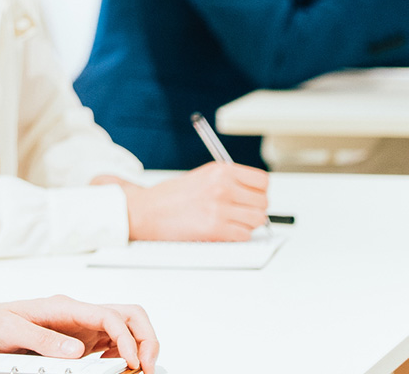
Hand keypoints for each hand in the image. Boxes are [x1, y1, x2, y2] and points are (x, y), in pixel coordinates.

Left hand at [0, 296, 159, 373]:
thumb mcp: (12, 329)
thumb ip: (43, 339)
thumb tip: (76, 351)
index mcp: (64, 307)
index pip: (110, 314)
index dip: (128, 337)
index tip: (133, 361)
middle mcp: (77, 314)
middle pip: (127, 315)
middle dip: (145, 338)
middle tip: (147, 366)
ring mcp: (79, 327)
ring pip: (123, 329)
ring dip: (137, 347)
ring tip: (139, 371)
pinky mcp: (76, 342)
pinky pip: (110, 345)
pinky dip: (122, 356)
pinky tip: (120, 370)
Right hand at [96, 161, 268, 241]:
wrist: (146, 211)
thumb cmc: (171, 197)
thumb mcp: (202, 177)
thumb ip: (229, 182)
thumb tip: (255, 195)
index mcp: (220, 170)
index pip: (262, 181)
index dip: (259, 191)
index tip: (252, 197)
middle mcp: (223, 186)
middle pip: (263, 202)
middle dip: (254, 210)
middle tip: (239, 213)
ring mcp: (220, 208)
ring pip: (256, 220)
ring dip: (246, 225)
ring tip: (229, 223)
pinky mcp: (215, 229)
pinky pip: (244, 236)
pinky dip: (236, 237)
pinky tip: (221, 232)